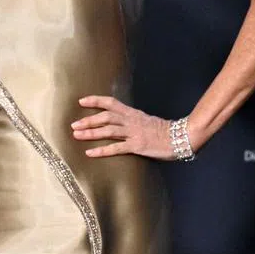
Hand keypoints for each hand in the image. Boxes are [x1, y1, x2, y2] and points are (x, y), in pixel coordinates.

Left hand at [71, 95, 188, 160]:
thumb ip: (133, 120)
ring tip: (77, 135)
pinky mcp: (137, 146)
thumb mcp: (146, 120)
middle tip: (73, 125)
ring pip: (108, 131)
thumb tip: (119, 122)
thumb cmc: (164, 130)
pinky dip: (101, 150)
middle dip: (88, 120)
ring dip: (91, 133)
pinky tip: (90, 153)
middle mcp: (131, 121)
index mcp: (133, 113)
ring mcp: (134, 133)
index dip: (95, 101)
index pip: (111, 102)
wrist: (181, 137)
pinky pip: (116, 148)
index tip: (81, 101)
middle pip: (105, 117)